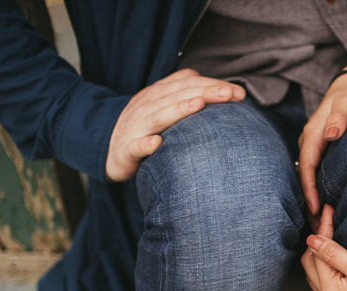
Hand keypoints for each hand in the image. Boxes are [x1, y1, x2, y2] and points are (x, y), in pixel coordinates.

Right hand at [105, 68, 245, 181]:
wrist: (107, 149)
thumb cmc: (146, 128)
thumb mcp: (164, 106)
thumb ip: (189, 95)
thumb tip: (225, 90)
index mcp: (159, 95)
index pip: (188, 83)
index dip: (212, 85)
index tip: (239, 93)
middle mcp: (148, 106)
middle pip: (178, 96)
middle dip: (205, 92)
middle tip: (230, 93)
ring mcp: (136, 126)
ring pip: (158, 116)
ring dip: (178, 110)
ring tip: (199, 105)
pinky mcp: (126, 149)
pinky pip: (135, 146)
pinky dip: (145, 144)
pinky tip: (157, 143)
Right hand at [297, 74, 346, 216]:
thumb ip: (341, 117)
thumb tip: (332, 133)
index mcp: (313, 133)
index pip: (307, 164)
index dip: (308, 188)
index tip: (314, 209)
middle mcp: (309, 140)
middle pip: (303, 174)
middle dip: (307, 199)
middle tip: (316, 224)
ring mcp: (313, 145)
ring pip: (308, 175)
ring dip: (311, 196)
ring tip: (319, 220)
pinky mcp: (320, 149)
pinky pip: (314, 171)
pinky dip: (317, 188)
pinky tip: (325, 204)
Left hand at [301, 206, 346, 290]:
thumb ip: (335, 254)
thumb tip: (311, 240)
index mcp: (330, 290)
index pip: (317, 252)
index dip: (323, 229)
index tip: (329, 209)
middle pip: (310, 264)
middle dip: (317, 241)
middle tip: (328, 219)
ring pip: (316, 275)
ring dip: (319, 255)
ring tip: (330, 236)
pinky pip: (326, 285)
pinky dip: (326, 269)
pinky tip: (336, 260)